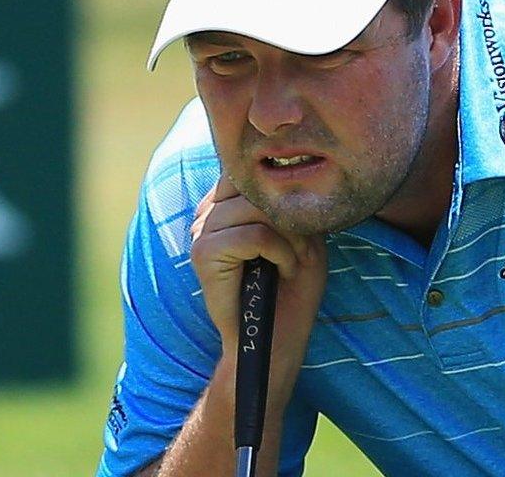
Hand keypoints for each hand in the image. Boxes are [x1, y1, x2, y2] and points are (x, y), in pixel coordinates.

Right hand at [190, 173, 327, 355]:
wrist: (278, 335)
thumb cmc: (294, 285)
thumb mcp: (302, 230)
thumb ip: (290, 198)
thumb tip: (288, 168)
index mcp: (227, 202)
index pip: (253, 168)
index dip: (285, 191)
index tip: (301, 228)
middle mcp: (208, 210)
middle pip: (257, 183)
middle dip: (291, 216)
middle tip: (302, 250)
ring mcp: (201, 230)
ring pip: (258, 208)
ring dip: (291, 238)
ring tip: (293, 263)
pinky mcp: (204, 252)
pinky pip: (254, 235)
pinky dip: (280, 253)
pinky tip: (282, 271)